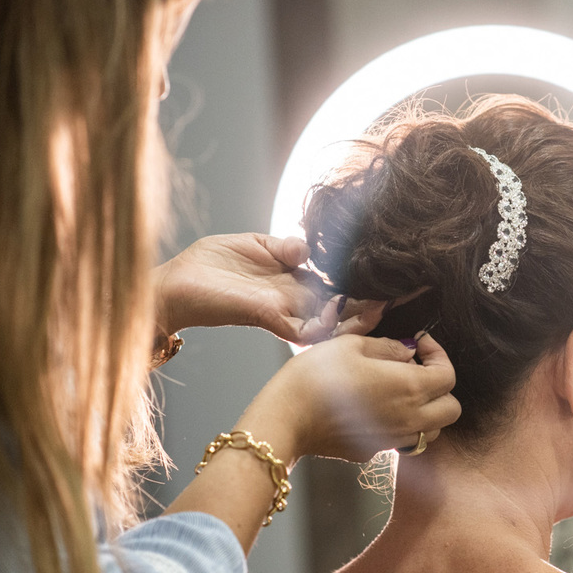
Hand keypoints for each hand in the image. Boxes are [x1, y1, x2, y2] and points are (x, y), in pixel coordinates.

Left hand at [153, 233, 383, 345]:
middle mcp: (293, 300)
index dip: (360, 283)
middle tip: (398, 298)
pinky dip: (324, 325)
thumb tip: (310, 248)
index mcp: (292, 281)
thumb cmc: (208, 265)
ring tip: (377, 310)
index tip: (388, 277)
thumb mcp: (254, 243)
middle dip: (368, 306)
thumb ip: (285, 245)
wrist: (174, 284)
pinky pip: (303, 328)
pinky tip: (338, 313)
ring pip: (328, 324)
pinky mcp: (267, 317)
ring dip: (354, 320)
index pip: (334, 284)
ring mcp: (283, 311)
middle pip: (339, 308)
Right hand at [241, 332, 460, 462]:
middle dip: (441, 387)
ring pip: (431, 430)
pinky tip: (375, 408)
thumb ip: (389, 346)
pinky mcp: (374, 452)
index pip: (448, 375)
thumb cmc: (315, 377)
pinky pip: (402, 440)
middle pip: (451, 409)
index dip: (438, 355)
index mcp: (408, 387)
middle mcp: (408, 419)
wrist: (285, 420)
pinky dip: (400, 425)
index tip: (419, 344)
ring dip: (426, 410)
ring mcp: (392, 440)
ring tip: (398, 391)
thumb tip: (409, 350)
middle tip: (415, 368)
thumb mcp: (351, 345)